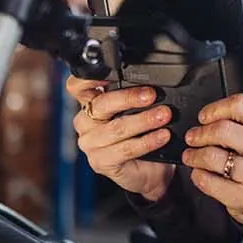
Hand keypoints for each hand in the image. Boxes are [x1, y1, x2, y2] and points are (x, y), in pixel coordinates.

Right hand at [67, 77, 175, 201]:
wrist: (149, 171)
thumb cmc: (141, 135)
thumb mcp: (136, 110)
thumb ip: (134, 95)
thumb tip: (150, 83)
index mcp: (89, 104)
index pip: (77, 86)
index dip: (89, 78)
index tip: (113, 71)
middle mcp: (85, 122)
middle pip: (101, 104)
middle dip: (129, 97)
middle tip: (151, 95)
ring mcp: (90, 143)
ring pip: (116, 128)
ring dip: (144, 120)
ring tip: (164, 116)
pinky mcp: (100, 162)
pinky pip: (125, 149)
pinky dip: (146, 141)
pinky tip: (162, 136)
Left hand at [182, 54, 242, 224]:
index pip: (241, 104)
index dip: (215, 107)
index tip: (204, 115)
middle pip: (224, 130)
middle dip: (200, 132)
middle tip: (193, 136)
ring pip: (214, 157)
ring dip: (194, 155)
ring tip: (191, 154)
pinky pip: (210, 182)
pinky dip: (198, 176)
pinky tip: (200, 172)